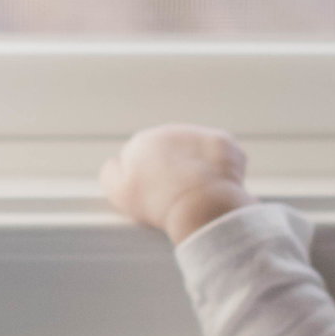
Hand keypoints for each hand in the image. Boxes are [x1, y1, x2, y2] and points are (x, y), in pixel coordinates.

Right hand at [100, 125, 254, 244]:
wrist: (200, 204)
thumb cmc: (158, 203)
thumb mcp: (118, 193)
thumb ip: (110, 173)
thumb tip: (116, 162)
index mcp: (142, 141)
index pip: (142, 157)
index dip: (149, 178)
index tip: (156, 195)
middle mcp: (169, 130)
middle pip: (170, 151)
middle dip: (174, 169)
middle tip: (178, 196)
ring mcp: (199, 134)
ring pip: (196, 150)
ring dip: (197, 166)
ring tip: (198, 192)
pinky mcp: (223, 142)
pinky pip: (221, 154)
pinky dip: (221, 168)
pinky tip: (216, 186)